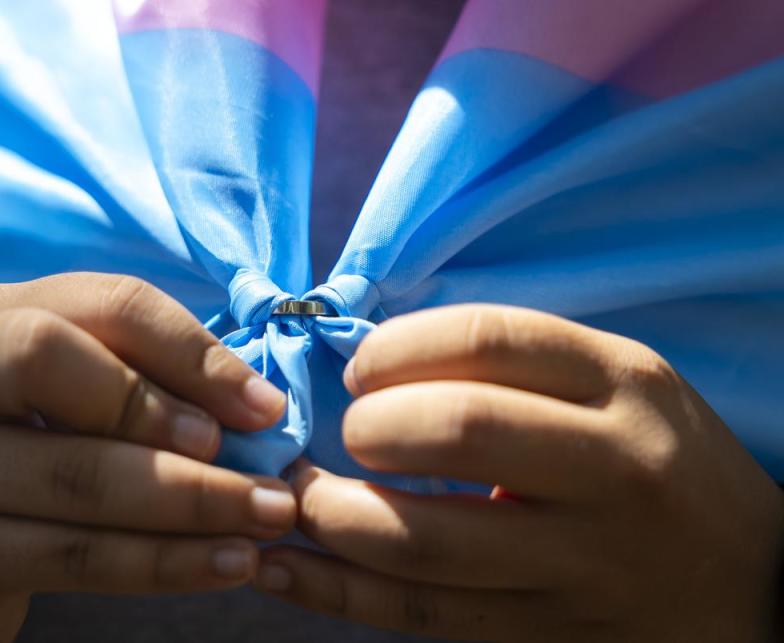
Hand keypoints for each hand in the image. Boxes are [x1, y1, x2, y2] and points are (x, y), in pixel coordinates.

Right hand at [0, 273, 293, 642]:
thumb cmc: (19, 460)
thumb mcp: (65, 399)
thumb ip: (140, 380)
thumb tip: (258, 406)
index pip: (104, 304)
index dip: (192, 350)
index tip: (265, 406)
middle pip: (57, 366)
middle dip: (172, 417)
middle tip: (257, 466)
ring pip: (75, 475)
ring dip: (193, 501)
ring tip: (268, 517)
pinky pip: (72, 554)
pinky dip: (164, 561)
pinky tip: (227, 564)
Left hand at [255, 304, 783, 641]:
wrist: (753, 584)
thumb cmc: (663, 462)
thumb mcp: (618, 387)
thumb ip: (515, 367)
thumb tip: (373, 363)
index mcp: (622, 384)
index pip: (488, 340)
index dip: (397, 348)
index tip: (358, 369)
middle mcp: (611, 468)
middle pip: (455, 432)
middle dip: (365, 429)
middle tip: (344, 435)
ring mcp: (581, 562)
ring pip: (424, 542)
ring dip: (330, 516)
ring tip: (291, 499)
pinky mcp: (545, 631)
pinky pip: (421, 616)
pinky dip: (335, 593)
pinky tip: (281, 570)